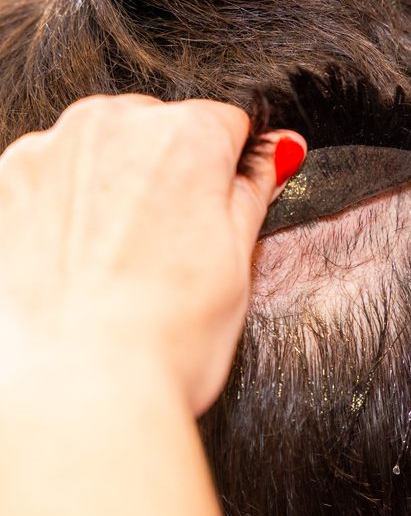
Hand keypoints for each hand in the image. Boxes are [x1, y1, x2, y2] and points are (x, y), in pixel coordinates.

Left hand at [0, 94, 305, 412]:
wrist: (77, 391)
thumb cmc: (166, 334)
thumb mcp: (238, 256)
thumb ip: (255, 186)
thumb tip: (279, 150)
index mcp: (187, 135)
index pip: (225, 125)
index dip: (229, 170)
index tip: (219, 206)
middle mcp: (114, 124)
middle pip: (159, 129)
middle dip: (170, 170)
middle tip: (171, 241)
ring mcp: (48, 150)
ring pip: (101, 149)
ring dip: (114, 183)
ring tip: (119, 257)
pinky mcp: (3, 183)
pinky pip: (50, 175)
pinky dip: (63, 204)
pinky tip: (76, 258)